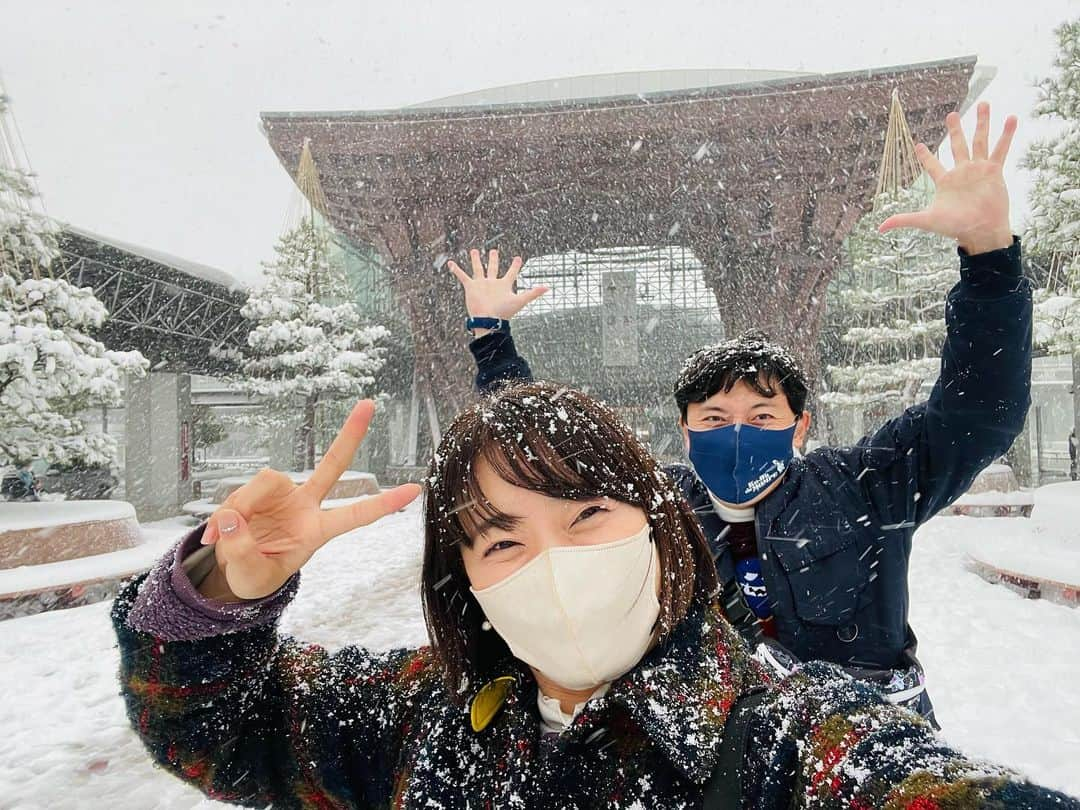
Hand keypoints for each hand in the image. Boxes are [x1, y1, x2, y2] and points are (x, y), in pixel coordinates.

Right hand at [199, 400, 420, 599]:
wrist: (231, 568)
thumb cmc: (254, 573)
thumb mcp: (252, 575)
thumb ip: (244, 551)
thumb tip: (232, 519)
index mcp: (317, 531)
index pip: (355, 515)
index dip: (383, 503)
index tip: (414, 489)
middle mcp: (305, 505)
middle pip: (332, 464)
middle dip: (350, 434)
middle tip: (369, 403)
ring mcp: (281, 494)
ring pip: (266, 480)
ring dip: (242, 506)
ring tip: (226, 536)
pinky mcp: (257, 490)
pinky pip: (240, 492)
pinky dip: (225, 513)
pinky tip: (216, 533)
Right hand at [447, 249, 548, 333]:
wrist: (488, 320)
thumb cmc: (504, 312)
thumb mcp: (520, 300)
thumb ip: (533, 293)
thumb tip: (548, 287)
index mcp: (504, 285)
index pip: (511, 272)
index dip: (515, 265)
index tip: (518, 258)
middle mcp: (492, 283)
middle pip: (494, 268)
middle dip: (494, 259)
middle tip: (494, 250)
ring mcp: (481, 284)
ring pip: (478, 269)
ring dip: (476, 260)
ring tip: (474, 250)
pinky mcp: (471, 287)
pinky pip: (462, 276)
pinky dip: (457, 270)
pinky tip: (451, 263)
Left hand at [878, 102, 1016, 254]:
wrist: (981, 230)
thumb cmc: (955, 227)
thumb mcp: (927, 220)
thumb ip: (904, 219)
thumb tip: (879, 228)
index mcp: (945, 181)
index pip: (932, 165)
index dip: (925, 156)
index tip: (918, 145)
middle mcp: (962, 172)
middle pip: (957, 145)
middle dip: (955, 130)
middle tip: (952, 113)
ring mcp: (979, 170)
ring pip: (979, 141)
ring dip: (981, 123)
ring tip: (983, 104)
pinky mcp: (994, 171)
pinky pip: (1001, 149)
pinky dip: (1006, 134)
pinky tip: (1011, 118)